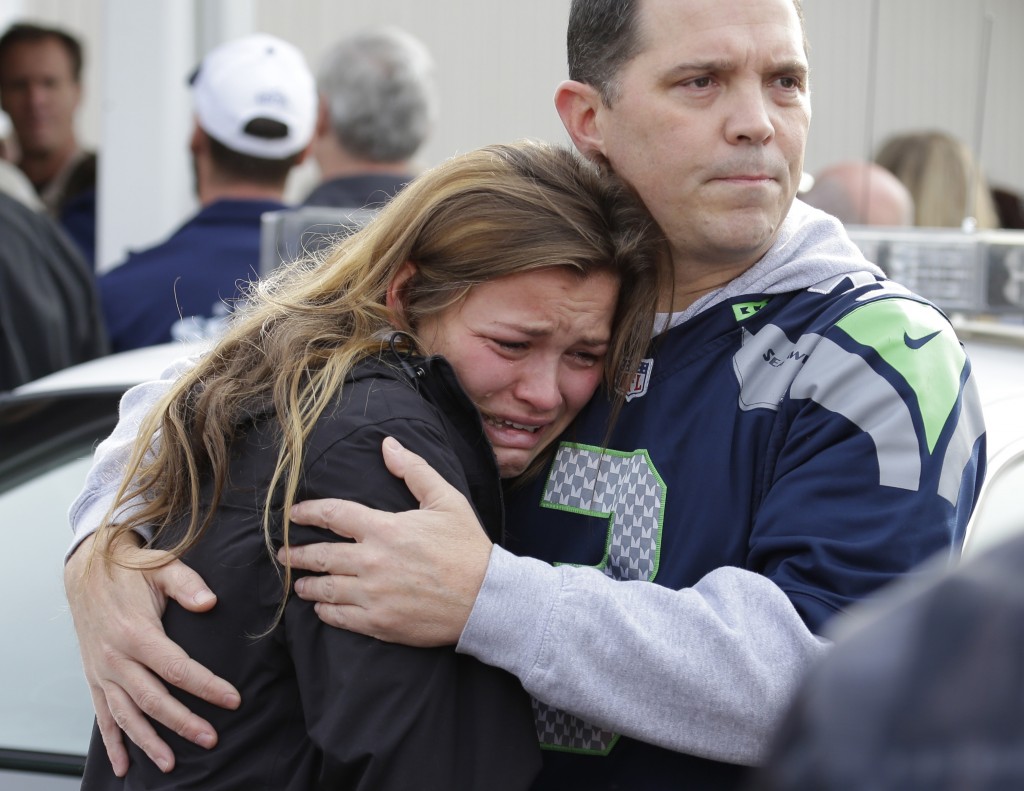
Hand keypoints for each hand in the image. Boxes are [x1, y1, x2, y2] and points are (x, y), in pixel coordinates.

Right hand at [64, 532, 240, 774]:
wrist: (86, 568)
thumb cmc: (130, 568)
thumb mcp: (162, 566)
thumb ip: (188, 584)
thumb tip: (210, 602)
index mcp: (136, 633)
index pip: (178, 668)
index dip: (207, 686)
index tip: (232, 699)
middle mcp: (116, 658)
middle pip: (153, 700)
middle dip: (183, 722)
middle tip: (210, 739)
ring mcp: (102, 671)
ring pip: (126, 715)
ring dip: (149, 742)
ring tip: (171, 764)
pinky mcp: (93, 676)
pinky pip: (102, 715)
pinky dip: (112, 742)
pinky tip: (124, 765)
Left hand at [285, 436, 492, 646]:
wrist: (486, 599)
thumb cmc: (467, 547)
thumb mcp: (446, 500)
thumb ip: (414, 470)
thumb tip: (387, 445)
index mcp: (385, 528)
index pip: (333, 514)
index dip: (309, 512)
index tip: (294, 513)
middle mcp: (373, 562)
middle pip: (321, 555)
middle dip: (297, 554)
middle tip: (283, 554)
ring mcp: (374, 596)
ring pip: (325, 589)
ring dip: (306, 585)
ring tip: (298, 583)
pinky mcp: (380, 624)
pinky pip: (340, 618)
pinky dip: (325, 611)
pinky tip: (321, 607)